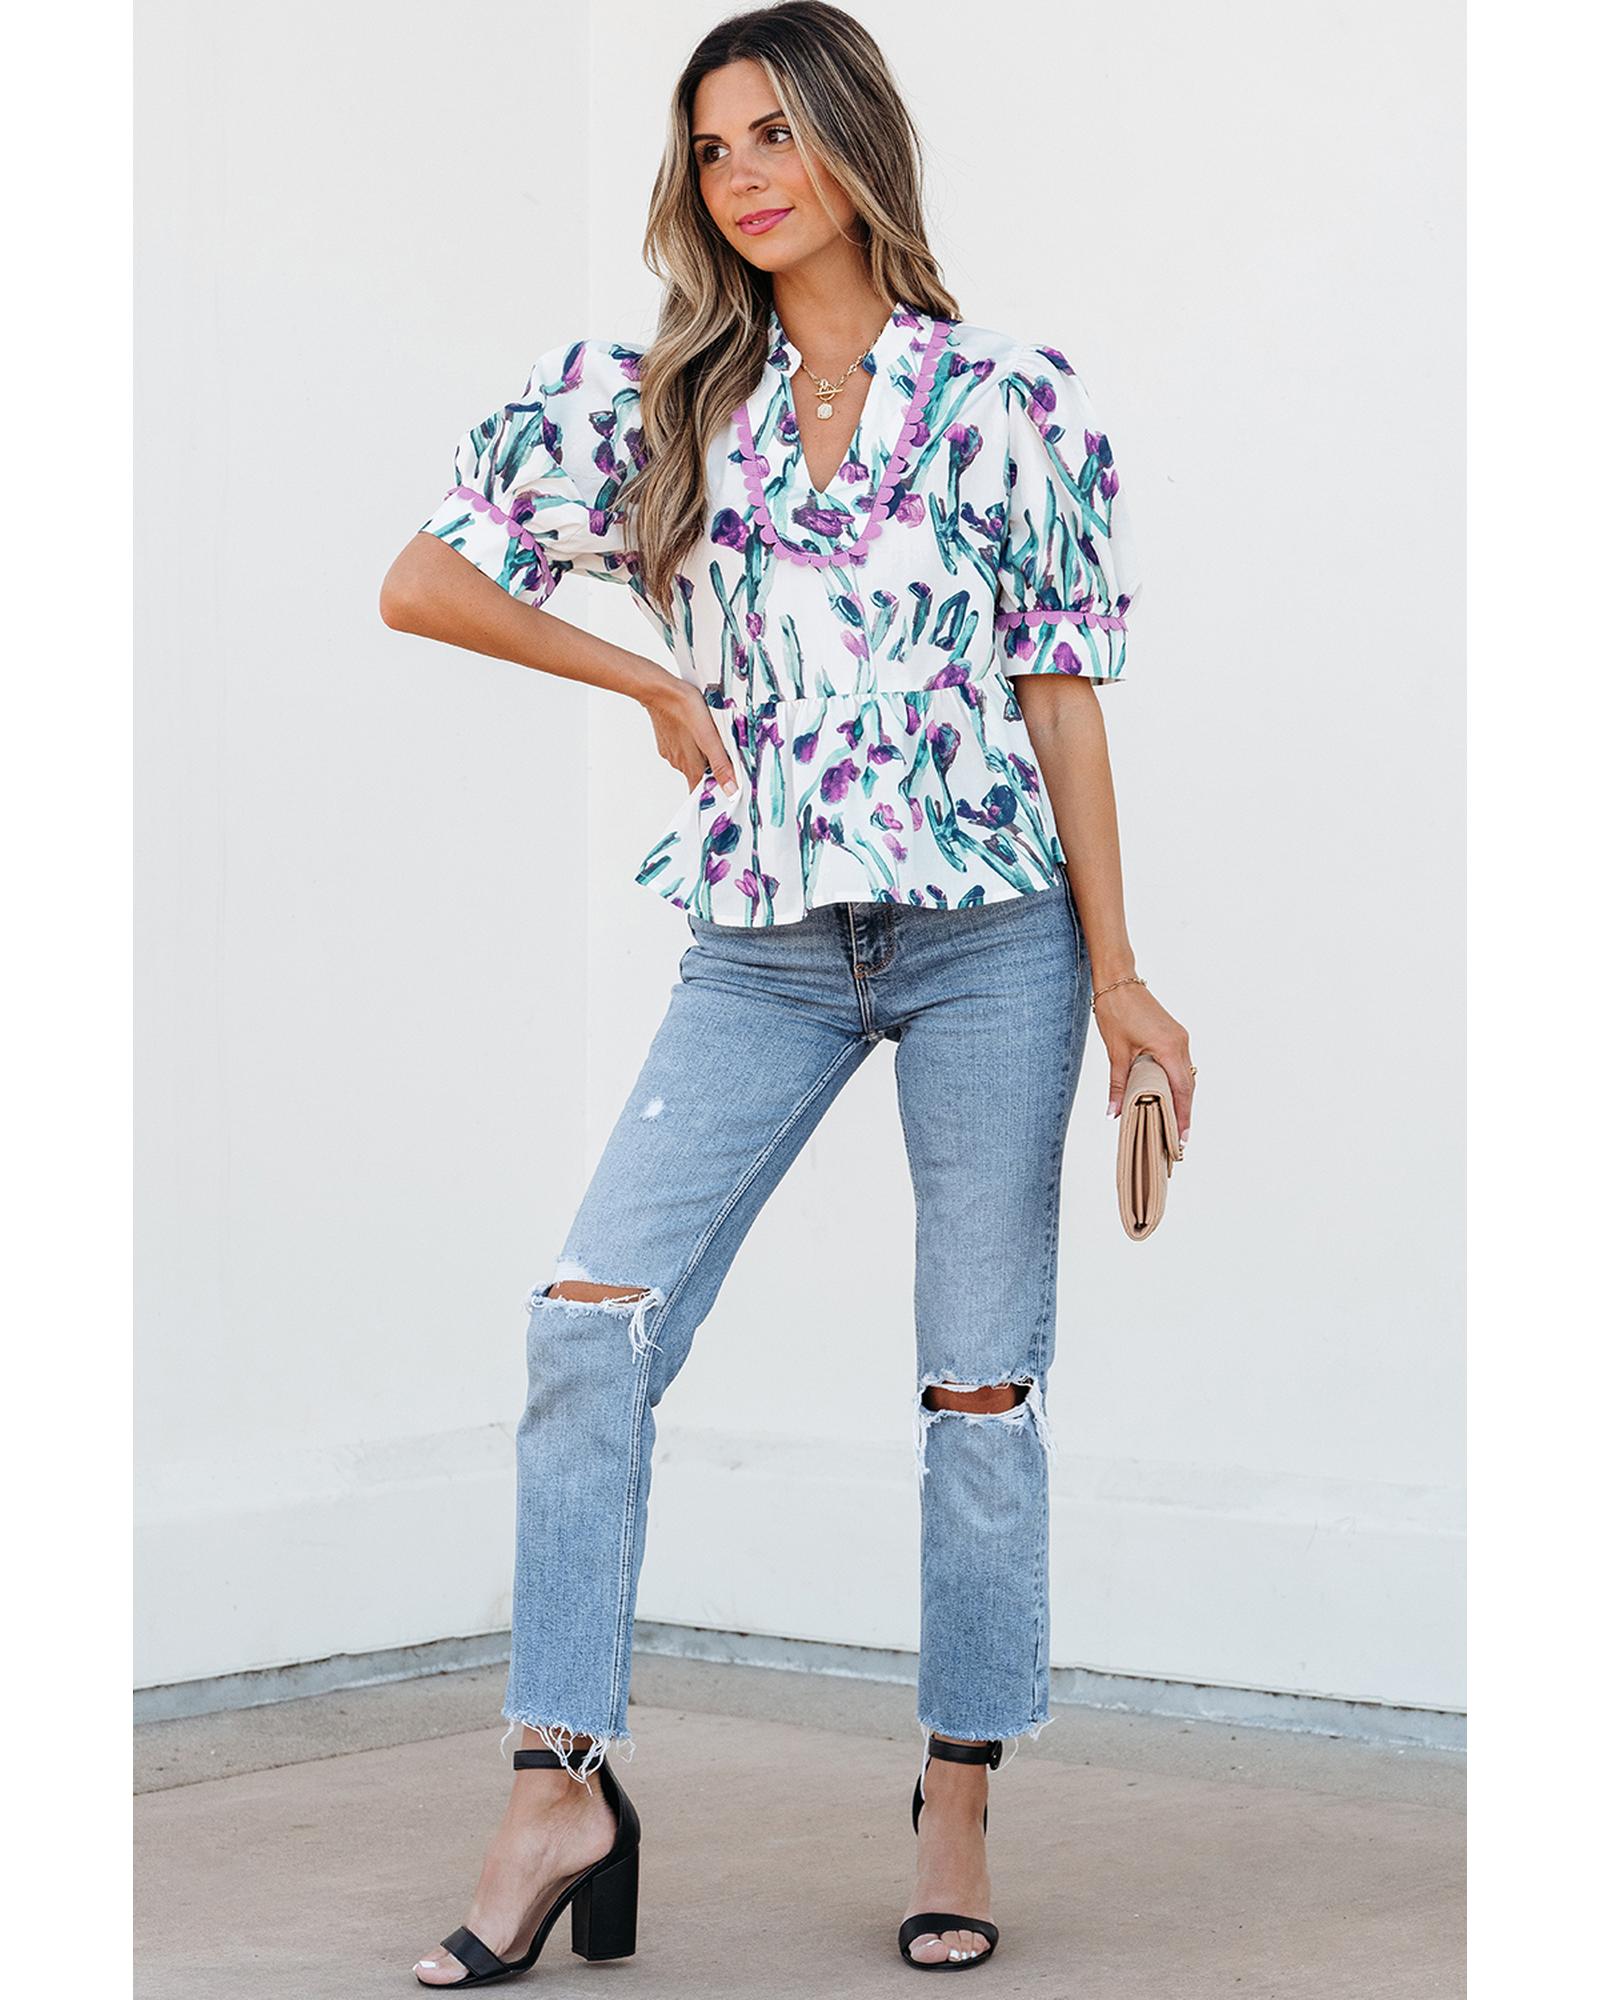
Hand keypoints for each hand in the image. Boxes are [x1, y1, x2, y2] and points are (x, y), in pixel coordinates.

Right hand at [642, 678, 739, 797]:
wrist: (661, 690)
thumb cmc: (685, 709)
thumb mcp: (710, 738)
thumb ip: (721, 765)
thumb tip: (731, 790)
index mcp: (690, 767)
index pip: (700, 790)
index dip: (712, 790)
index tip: (722, 786)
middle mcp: (678, 762)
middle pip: (698, 773)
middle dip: (711, 766)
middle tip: (722, 749)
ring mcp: (671, 750)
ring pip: (690, 758)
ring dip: (701, 751)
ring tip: (708, 733)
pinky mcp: (666, 738)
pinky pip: (682, 745)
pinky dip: (690, 740)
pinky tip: (695, 726)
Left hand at [1094, 981, 1194, 1142]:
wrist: (1118, 981)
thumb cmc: (1116, 1011)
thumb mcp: (1116, 1052)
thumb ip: (1117, 1084)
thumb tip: (1113, 1112)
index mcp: (1169, 1048)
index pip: (1182, 1090)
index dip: (1183, 1116)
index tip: (1182, 1138)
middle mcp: (1180, 1043)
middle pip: (1188, 1085)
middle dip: (1184, 1112)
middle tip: (1178, 1138)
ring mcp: (1179, 1037)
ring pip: (1185, 1074)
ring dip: (1181, 1097)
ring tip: (1173, 1122)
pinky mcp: (1174, 1034)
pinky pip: (1180, 1063)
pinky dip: (1176, 1081)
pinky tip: (1167, 1095)